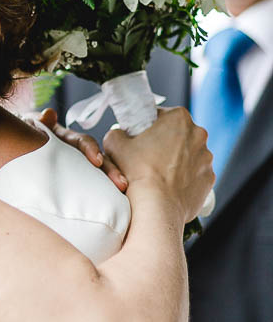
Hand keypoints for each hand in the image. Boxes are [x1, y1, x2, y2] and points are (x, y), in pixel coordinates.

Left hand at [31, 108, 127, 191]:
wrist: (25, 143)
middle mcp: (78, 152)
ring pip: (100, 172)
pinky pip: (94, 183)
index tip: (97, 160)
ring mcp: (80, 164)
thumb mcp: (34, 126)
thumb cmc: (31, 134)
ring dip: (112, 180)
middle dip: (110, 170)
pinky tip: (118, 200)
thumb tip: (49, 113)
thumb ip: (43, 122)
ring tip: (123, 192)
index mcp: (67, 139)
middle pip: (98, 159)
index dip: (90, 149)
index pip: (82, 142)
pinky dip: (106, 190)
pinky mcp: (79, 177)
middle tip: (122, 183)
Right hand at [104, 107, 213, 224]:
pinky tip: (167, 185)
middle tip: (144, 156)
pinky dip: (183, 178)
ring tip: (155, 174)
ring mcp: (207, 158)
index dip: (145, 126)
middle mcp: (198, 134)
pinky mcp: (209, 178)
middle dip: (162, 142)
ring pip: (187, 154)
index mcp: (178, 117)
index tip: (137, 138)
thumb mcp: (113, 142)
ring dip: (174, 160)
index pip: (158, 115)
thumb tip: (122, 134)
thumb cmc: (136, 171)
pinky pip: (194, 174)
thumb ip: (118, 131)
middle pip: (176, 133)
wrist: (156, 206)